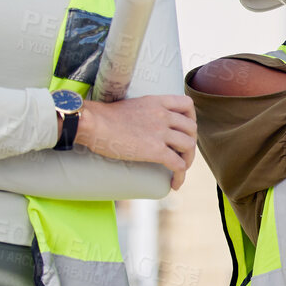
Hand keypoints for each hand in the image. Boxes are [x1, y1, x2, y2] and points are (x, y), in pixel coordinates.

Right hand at [76, 94, 197, 189]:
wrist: (93, 123)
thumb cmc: (103, 117)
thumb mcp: (133, 106)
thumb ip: (146, 112)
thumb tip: (144, 126)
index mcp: (157, 102)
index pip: (187, 104)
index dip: (192, 117)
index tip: (186, 129)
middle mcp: (163, 115)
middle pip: (191, 128)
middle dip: (191, 142)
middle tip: (182, 153)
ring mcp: (161, 132)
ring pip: (189, 146)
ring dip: (188, 159)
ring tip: (181, 168)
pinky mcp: (155, 150)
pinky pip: (178, 164)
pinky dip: (181, 176)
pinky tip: (175, 184)